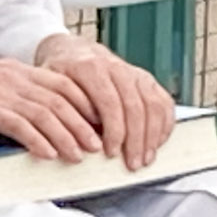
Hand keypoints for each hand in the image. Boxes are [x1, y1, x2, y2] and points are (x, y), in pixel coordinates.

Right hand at [0, 58, 103, 162]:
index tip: (99, 121)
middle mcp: (11, 77)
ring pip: (45, 114)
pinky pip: (19, 125)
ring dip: (66, 136)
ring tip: (78, 155)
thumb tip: (33, 114)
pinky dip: (37, 140)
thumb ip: (11, 92)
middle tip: (97, 144)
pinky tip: (47, 154)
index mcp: (15, 69)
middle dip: (83, 124)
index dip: (85, 102)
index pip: (62, 82)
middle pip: (60, 99)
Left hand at [34, 33, 176, 169]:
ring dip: (152, 136)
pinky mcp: (147, 80)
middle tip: (132, 164)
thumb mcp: (51, 87)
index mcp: (91, 69)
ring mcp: (135, 73)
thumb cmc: (60, 76)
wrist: (74, 52)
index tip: (111, 153)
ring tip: (145, 159)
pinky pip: (163, 102)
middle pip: (135, 107)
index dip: (114, 131)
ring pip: (153, 105)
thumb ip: (65, 109)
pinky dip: (165, 124)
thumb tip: (80, 139)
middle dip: (135, 140)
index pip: (109, 103)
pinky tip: (158, 142)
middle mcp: (117, 68)